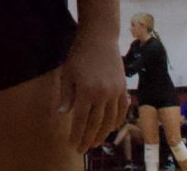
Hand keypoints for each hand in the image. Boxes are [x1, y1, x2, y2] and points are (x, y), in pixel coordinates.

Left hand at [60, 33, 128, 152]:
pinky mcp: (123, 88)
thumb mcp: (67, 73)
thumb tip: (63, 114)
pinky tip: (111, 128)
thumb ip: (66, 95)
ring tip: (95, 143)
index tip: (72, 144)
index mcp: (86, 91)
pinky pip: (122, 110)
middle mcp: (103, 94)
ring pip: (110, 120)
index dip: (76, 133)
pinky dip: (117, 121)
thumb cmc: (79, 53)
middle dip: (88, 138)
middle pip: (96, 123)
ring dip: (103, 134)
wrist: (100, 37)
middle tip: (83, 149)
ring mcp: (115, 92)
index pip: (80, 119)